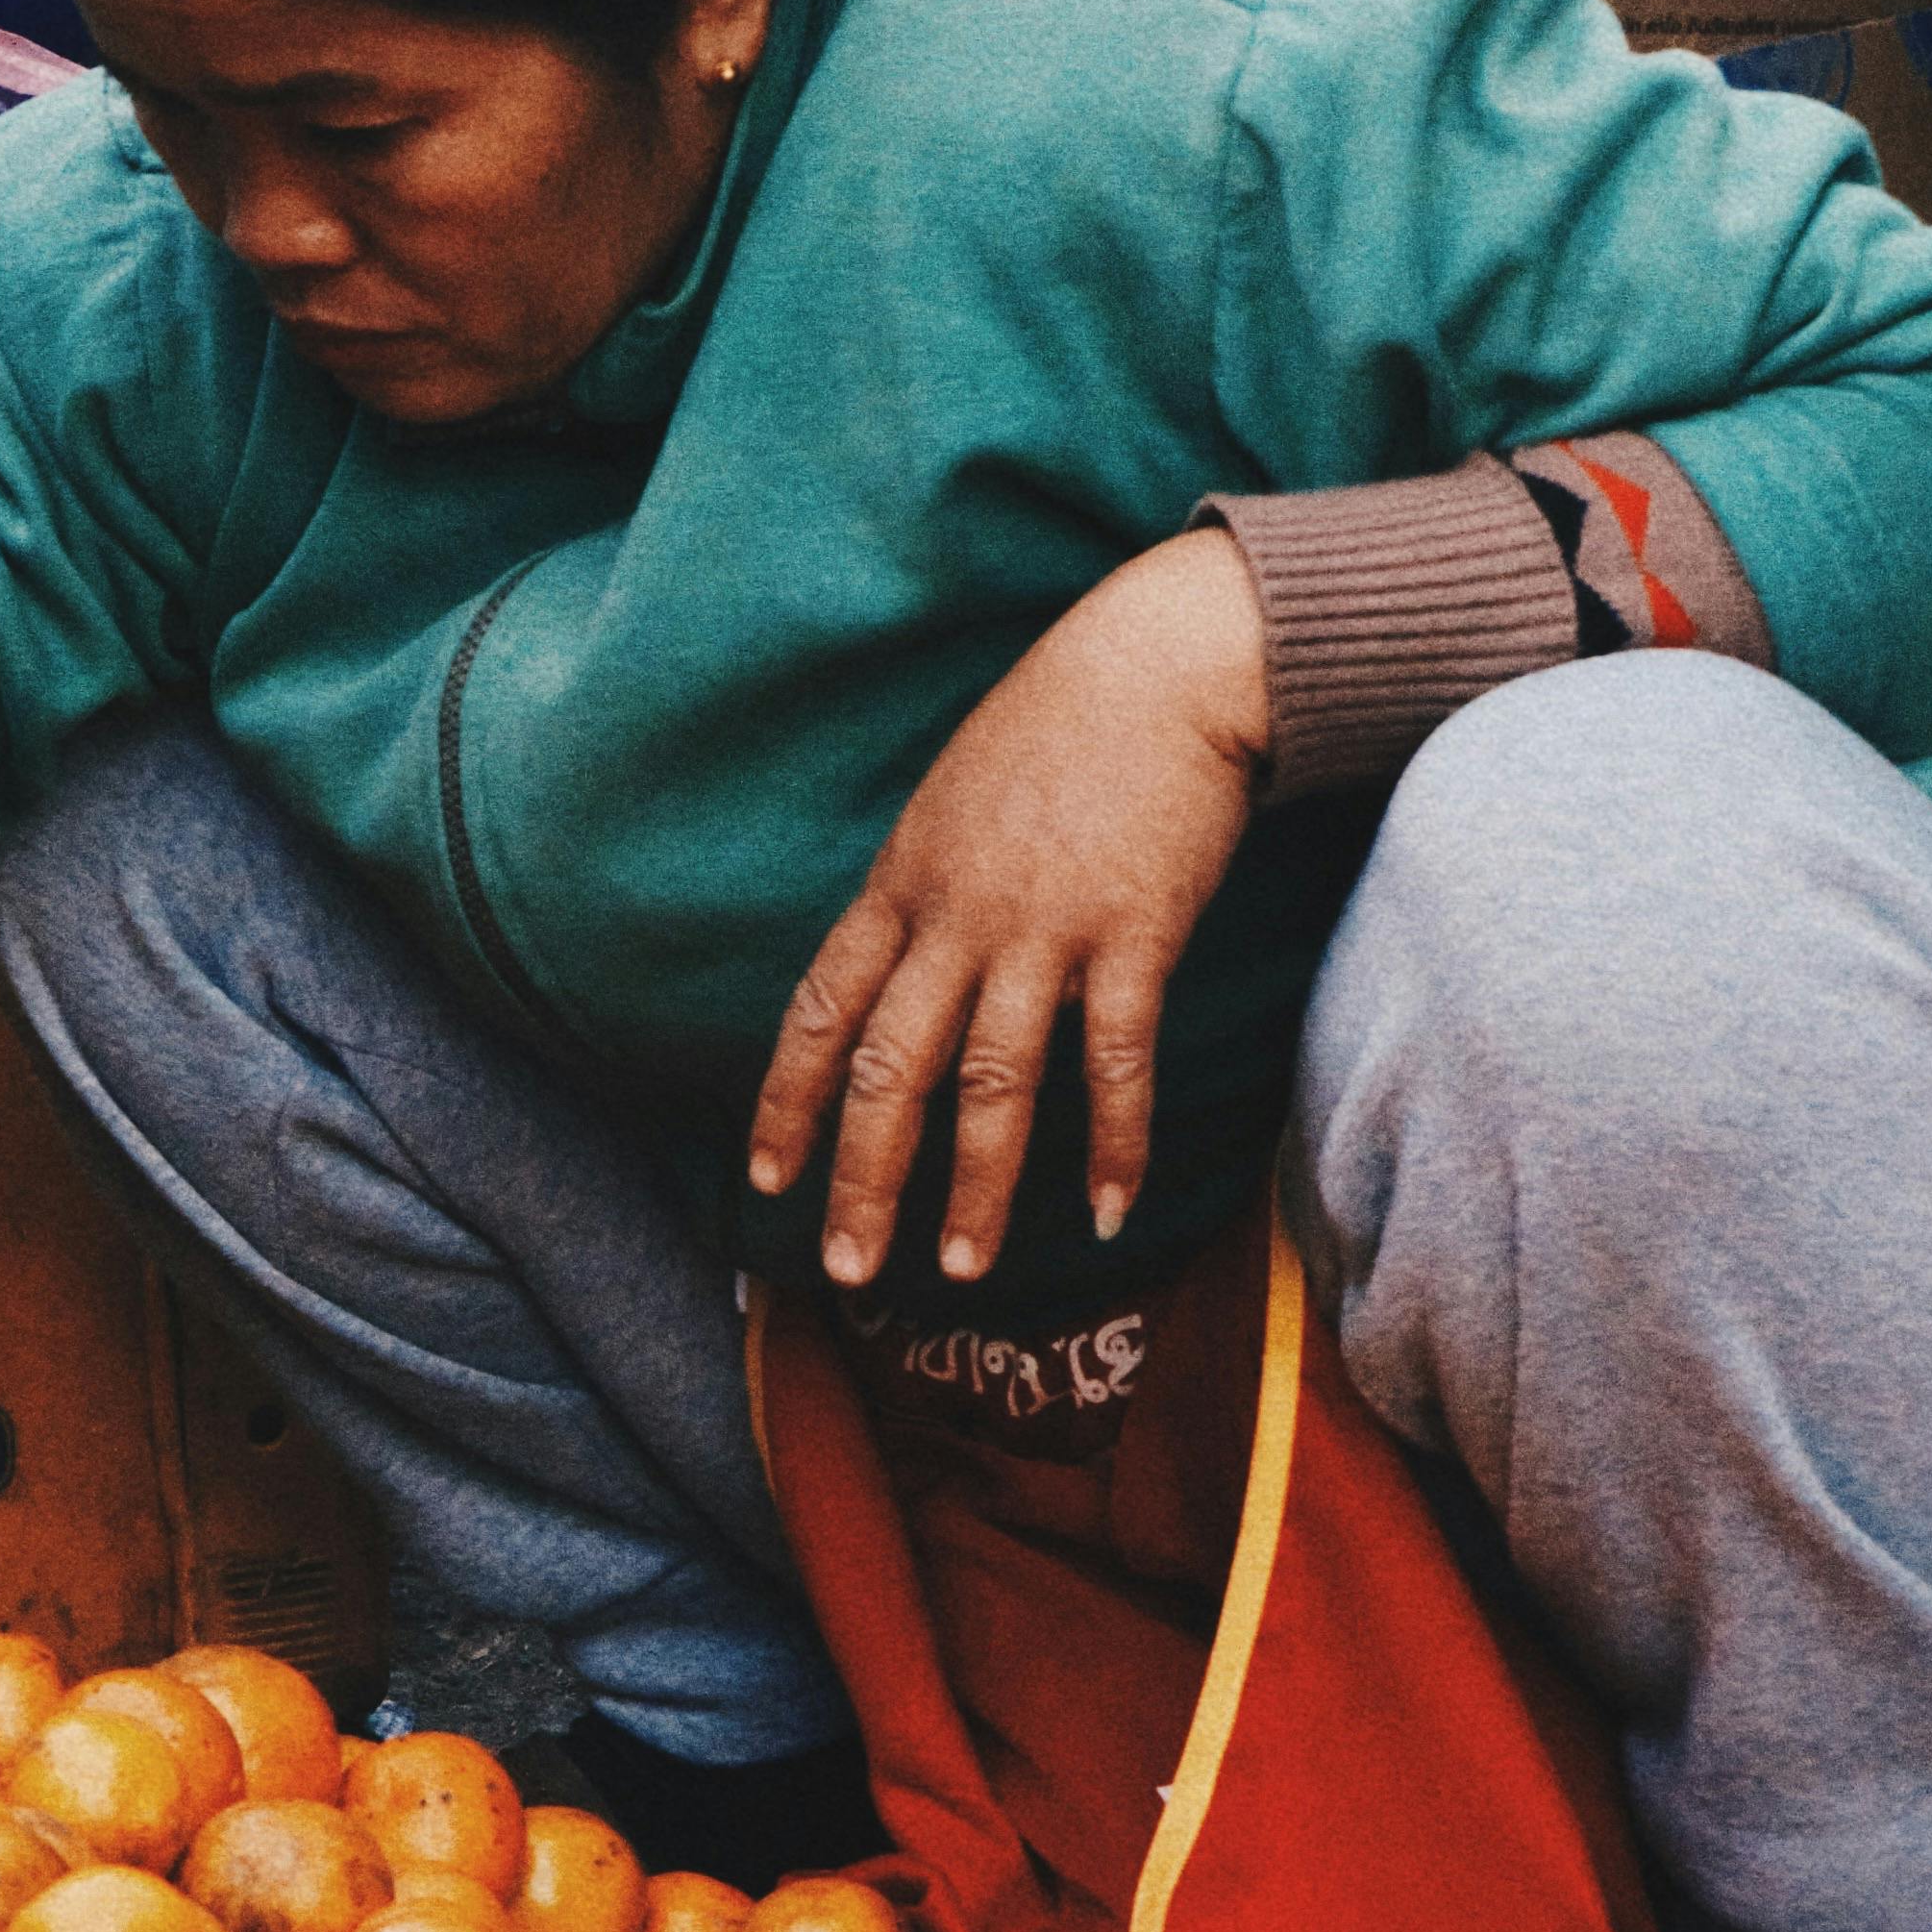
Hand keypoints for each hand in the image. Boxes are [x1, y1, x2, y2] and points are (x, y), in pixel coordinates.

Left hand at [748, 526, 1270, 1294]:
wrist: (1164, 661)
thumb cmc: (1064, 727)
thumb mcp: (956, 800)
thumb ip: (926, 891)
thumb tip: (906, 973)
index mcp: (901, 882)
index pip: (822, 1010)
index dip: (790, 1103)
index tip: (767, 1181)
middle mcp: (958, 914)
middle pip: (891, 1069)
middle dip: (862, 1180)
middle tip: (847, 1269)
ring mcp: (1045, 928)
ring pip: (994, 1084)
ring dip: (977, 1189)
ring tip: (965, 1269)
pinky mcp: (1134, 935)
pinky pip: (1116, 1061)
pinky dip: (1115, 1143)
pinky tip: (1111, 1209)